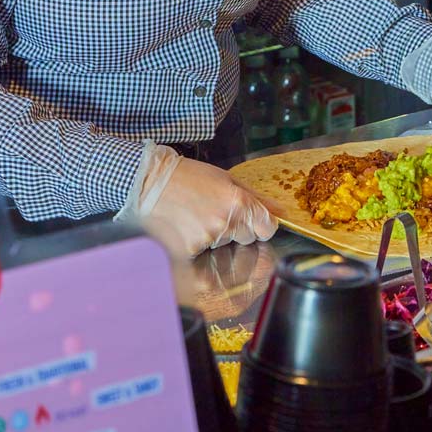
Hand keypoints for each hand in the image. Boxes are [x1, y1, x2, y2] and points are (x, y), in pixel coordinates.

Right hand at [126, 145, 276, 258]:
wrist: (151, 183)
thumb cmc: (189, 177)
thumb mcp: (227, 179)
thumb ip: (256, 198)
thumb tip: (280, 211)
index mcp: (239, 202)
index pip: (267, 228)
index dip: (263, 224)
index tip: (256, 221)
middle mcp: (226, 222)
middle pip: (248, 238)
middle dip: (239, 228)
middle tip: (218, 212)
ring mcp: (208, 239)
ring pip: (226, 246)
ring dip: (218, 236)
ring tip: (199, 216)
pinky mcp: (190, 251)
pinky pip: (206, 254)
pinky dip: (200, 245)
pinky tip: (189, 228)